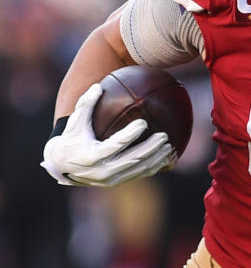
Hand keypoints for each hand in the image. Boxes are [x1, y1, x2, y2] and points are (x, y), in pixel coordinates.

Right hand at [41, 83, 176, 186]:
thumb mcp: (75, 122)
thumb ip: (85, 104)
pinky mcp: (118, 182)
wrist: (63, 166)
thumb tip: (99, 85)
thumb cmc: (72, 139)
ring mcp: (111, 179)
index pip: (114, 145)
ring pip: (138, 169)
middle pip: (132, 160)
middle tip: (163, 135)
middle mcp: (102, 170)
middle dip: (150, 148)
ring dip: (156, 158)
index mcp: (92, 156)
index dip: (129, 135)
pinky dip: (154, 167)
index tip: (143, 122)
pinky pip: (139, 175)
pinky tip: (167, 157)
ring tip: (169, 145)